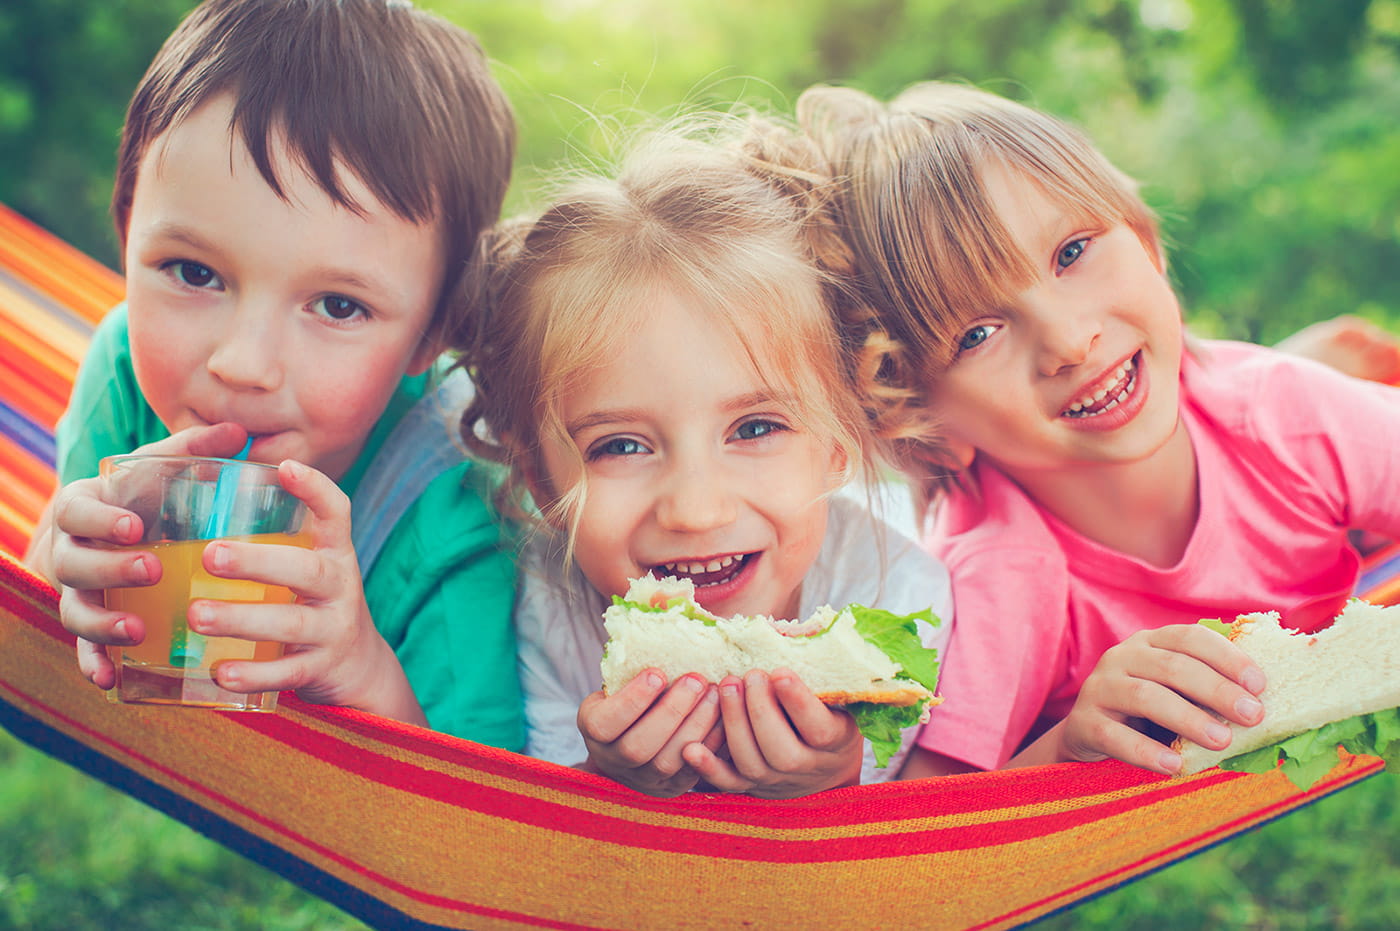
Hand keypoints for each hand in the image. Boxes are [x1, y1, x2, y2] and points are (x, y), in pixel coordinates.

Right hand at [40, 423, 249, 688]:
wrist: (121, 532)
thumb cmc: (147, 496)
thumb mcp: (163, 470)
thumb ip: (194, 451)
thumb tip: (240, 433)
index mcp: (84, 509)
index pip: (77, 512)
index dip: (100, 520)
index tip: (135, 526)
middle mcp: (72, 551)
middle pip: (73, 564)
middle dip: (109, 569)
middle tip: (151, 570)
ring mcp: (77, 591)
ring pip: (74, 610)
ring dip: (101, 624)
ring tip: (136, 631)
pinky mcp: (90, 623)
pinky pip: (82, 649)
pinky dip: (92, 664)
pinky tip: (110, 680)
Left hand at [182, 459, 422, 722]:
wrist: (358, 668)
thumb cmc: (312, 605)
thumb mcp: (306, 567)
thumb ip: (271, 542)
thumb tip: (198, 494)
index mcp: (334, 554)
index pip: (337, 513)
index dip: (316, 489)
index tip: (286, 469)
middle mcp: (340, 587)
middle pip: (307, 570)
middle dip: (258, 563)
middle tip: (210, 556)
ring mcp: (334, 630)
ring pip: (293, 623)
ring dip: (243, 619)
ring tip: (197, 615)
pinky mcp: (321, 669)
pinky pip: (289, 673)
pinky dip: (255, 674)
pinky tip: (221, 673)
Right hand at [578, 670, 722, 797]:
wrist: (636, 735)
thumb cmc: (633, 694)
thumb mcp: (621, 679)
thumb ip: (635, 662)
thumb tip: (665, 619)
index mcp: (593, 728)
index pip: (604, 724)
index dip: (632, 700)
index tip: (658, 672)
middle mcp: (612, 760)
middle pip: (638, 747)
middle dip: (671, 711)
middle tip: (697, 679)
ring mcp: (642, 779)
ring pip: (667, 763)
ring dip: (696, 726)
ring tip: (715, 693)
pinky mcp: (670, 788)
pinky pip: (692, 772)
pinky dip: (711, 743)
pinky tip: (725, 716)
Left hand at [681, 668, 863, 798]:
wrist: (821, 763)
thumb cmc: (826, 711)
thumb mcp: (834, 694)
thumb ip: (816, 670)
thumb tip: (792, 631)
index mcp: (835, 741)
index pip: (819, 729)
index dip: (799, 703)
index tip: (780, 672)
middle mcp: (807, 766)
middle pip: (782, 752)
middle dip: (761, 711)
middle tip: (749, 675)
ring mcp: (777, 780)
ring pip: (753, 764)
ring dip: (735, 726)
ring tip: (726, 686)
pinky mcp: (751, 786)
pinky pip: (729, 784)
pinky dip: (709, 768)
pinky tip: (690, 747)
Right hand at [1053, 624, 1266, 774]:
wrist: (1088, 735)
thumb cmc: (1148, 714)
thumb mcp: (1176, 692)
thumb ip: (1209, 689)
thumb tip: (1267, 704)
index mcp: (1150, 642)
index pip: (1191, 637)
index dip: (1227, 658)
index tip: (1260, 685)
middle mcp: (1122, 657)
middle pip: (1172, 666)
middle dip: (1217, 690)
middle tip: (1252, 716)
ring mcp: (1099, 688)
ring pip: (1145, 696)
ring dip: (1188, 718)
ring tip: (1222, 742)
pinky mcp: (1082, 722)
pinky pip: (1114, 736)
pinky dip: (1146, 752)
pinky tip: (1175, 766)